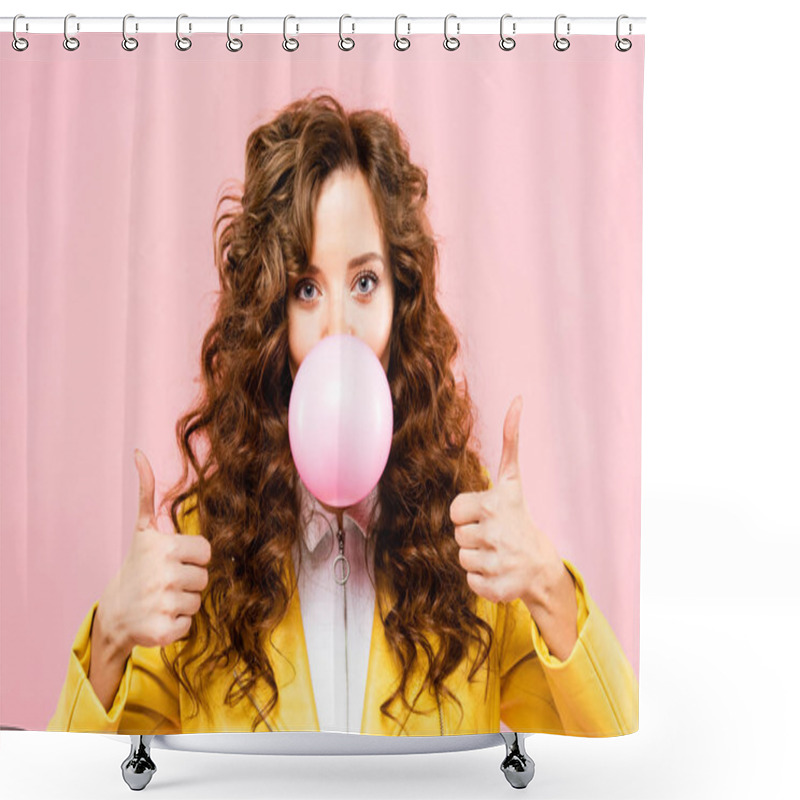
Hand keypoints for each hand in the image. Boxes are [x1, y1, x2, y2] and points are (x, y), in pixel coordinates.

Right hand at [97, 450, 211, 654]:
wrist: (115, 612)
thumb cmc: (137, 566)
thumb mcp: (143, 530)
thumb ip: (147, 493)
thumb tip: (140, 453)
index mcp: (163, 549)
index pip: (206, 552)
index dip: (193, 557)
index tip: (173, 560)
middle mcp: (162, 576)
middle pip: (204, 578)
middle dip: (189, 581)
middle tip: (166, 582)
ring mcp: (161, 605)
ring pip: (199, 602)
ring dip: (184, 603)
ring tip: (162, 599)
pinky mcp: (162, 632)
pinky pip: (190, 625)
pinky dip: (178, 624)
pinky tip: (159, 617)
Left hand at [449, 396, 565, 609]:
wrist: (540, 562)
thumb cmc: (518, 515)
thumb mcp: (511, 479)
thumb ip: (510, 440)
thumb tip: (517, 399)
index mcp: (492, 505)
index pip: (453, 511)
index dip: (466, 514)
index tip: (486, 514)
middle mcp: (495, 534)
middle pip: (456, 536)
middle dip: (471, 536)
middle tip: (493, 535)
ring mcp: (497, 563)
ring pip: (460, 559)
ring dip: (475, 557)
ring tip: (495, 552)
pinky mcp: (496, 589)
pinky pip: (469, 582)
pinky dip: (480, 580)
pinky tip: (498, 571)